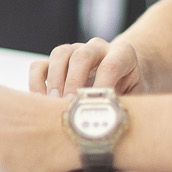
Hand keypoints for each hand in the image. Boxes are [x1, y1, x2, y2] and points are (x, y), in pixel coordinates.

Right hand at [28, 37, 144, 95]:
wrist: (123, 80)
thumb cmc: (130, 93)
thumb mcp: (134, 98)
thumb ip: (121, 105)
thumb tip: (106, 123)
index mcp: (122, 54)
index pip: (111, 65)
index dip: (102, 85)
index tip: (94, 105)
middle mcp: (97, 48)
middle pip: (82, 55)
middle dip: (74, 81)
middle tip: (70, 103)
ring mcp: (75, 51)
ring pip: (59, 54)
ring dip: (54, 80)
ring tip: (53, 103)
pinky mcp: (56, 63)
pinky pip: (40, 64)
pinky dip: (37, 82)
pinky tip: (41, 102)